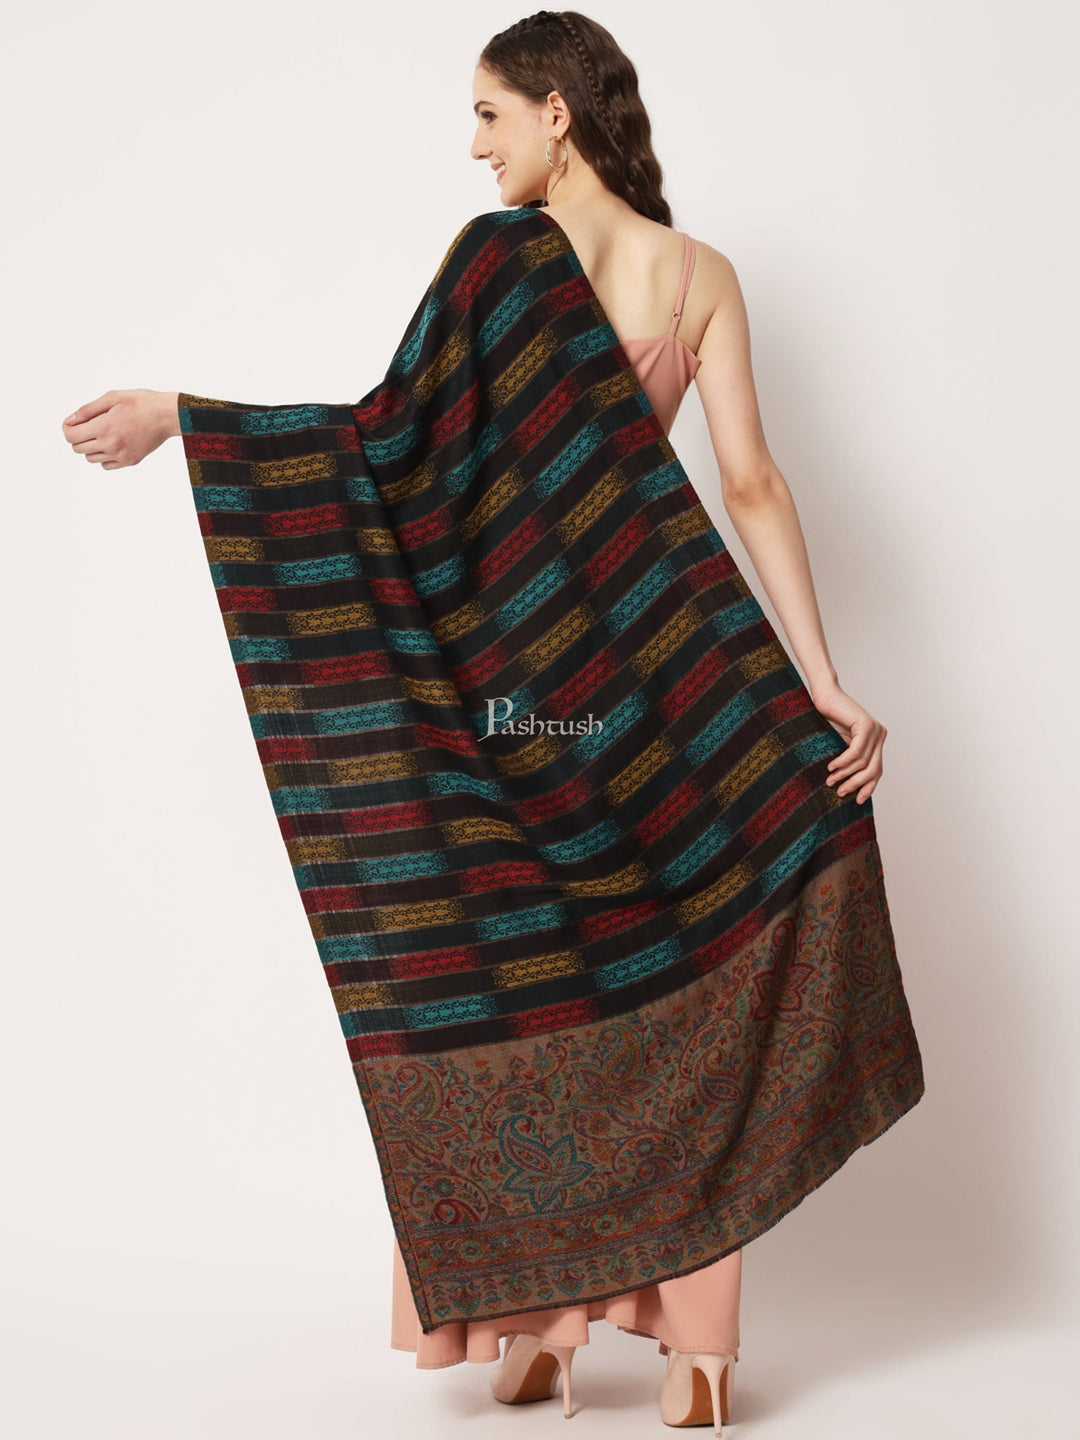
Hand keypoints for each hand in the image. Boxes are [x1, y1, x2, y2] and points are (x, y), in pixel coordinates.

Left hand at [61, 389, 178, 468]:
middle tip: (88, 426)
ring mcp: (121, 455)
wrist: (167, 416)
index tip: (72, 423)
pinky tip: (112, 443)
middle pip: (77, 448)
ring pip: (90, 458)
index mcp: (104, 427)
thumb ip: (88, 410)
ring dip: (90, 447)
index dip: (67, 428)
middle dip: (78, 436)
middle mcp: (111, 445)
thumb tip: (70, 420)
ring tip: (102, 434)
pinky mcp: (130, 461)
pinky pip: (105, 465)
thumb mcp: (112, 397)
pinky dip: (103, 456)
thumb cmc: (141, 402)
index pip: (71, 436)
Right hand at [810, 680, 886, 803]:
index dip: (869, 787)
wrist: (824, 697)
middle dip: (856, 784)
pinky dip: (843, 762)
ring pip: (862, 763)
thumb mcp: (841, 745)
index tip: (857, 800)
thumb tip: (848, 787)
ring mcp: (875, 730)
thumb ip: (849, 760)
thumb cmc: (828, 719)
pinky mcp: (866, 725)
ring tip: (831, 780)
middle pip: (873, 769)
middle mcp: (880, 735)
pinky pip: (855, 752)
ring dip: (845, 774)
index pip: (877, 770)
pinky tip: (832, 767)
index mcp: (877, 741)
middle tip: (840, 792)